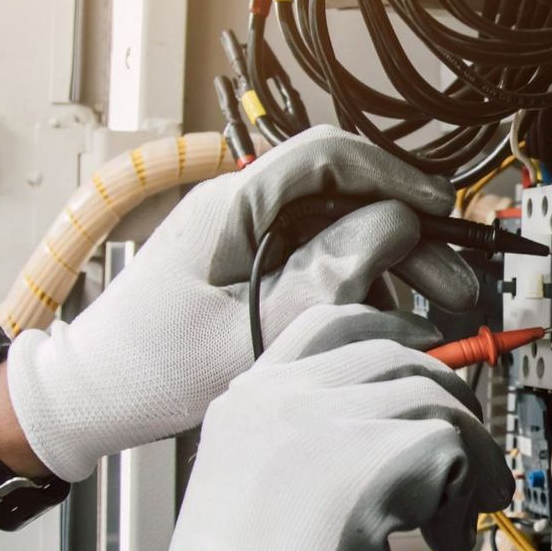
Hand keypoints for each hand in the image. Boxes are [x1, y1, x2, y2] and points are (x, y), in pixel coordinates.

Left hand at [3, 126, 479, 481]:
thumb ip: (326, 276)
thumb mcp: (252, 330)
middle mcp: (245, 209)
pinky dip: (361, 286)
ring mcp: (250, 235)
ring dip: (393, 268)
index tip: (438, 210)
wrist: (96, 395)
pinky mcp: (254, 264)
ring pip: (343, 231)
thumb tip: (392, 226)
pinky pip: (324, 258)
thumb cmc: (153, 366)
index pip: (327, 156)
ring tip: (433, 313)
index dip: (393, 176)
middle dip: (410, 239)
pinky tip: (386, 321)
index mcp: (234, 207)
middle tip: (454, 285)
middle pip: (348, 199)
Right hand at [67, 305, 511, 550]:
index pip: (332, 323)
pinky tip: (442, 538)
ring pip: (435, 400)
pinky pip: (456, 448)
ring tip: (453, 517)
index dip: (395, 332)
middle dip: (448, 402)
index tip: (433, 352)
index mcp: (248, 401)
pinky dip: (466, 495)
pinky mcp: (370, 458)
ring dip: (465, 460)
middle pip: (397, 356)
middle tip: (466, 456)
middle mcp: (280, 398)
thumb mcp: (267, 485)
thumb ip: (320, 440)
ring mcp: (323, 421)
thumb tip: (408, 424)